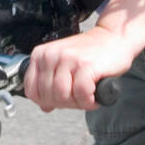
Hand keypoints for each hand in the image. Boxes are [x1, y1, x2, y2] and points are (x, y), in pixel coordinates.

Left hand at [23, 26, 137, 111]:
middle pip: (48, 97)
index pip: (32, 91)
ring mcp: (68, 59)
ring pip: (62, 96)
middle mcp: (51, 55)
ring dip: (77, 103)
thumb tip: (45, 107)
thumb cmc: (89, 54)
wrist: (113, 37)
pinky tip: (94, 97)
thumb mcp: (63, 66)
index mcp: (40, 55)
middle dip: (65, 104)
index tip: (62, 99)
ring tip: (87, 97)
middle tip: (79, 98)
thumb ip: (51, 84)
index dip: (46, 102)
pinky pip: (81, 94)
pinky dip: (89, 101)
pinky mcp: (85, 65)